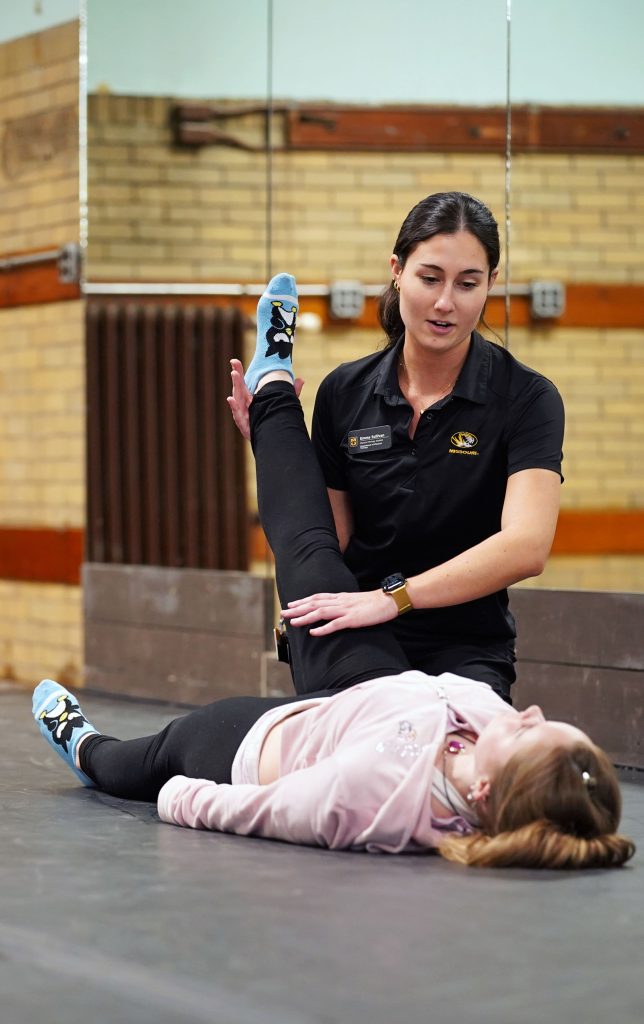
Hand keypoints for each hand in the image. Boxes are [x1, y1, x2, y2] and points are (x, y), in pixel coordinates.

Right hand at [227, 358, 303, 440]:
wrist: (272, 441)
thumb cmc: (274, 421)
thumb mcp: (284, 405)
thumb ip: (292, 393)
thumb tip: (301, 379)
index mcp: (251, 400)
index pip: (244, 384)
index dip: (239, 373)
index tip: (234, 361)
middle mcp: (245, 406)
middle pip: (239, 388)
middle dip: (237, 375)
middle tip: (234, 362)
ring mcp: (243, 415)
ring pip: (237, 399)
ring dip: (236, 386)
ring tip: (234, 374)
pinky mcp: (244, 424)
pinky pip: (238, 416)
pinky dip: (234, 407)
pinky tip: (231, 399)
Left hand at [282, 589, 397, 635]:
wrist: (389, 600)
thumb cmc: (374, 603)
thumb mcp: (354, 601)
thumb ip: (343, 604)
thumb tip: (332, 610)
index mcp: (340, 597)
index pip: (317, 597)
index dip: (302, 601)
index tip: (290, 605)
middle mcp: (340, 602)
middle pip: (314, 603)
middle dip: (297, 608)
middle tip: (283, 613)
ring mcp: (346, 610)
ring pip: (320, 612)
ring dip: (305, 617)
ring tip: (293, 622)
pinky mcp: (353, 619)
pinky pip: (335, 624)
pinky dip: (323, 628)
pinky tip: (314, 632)